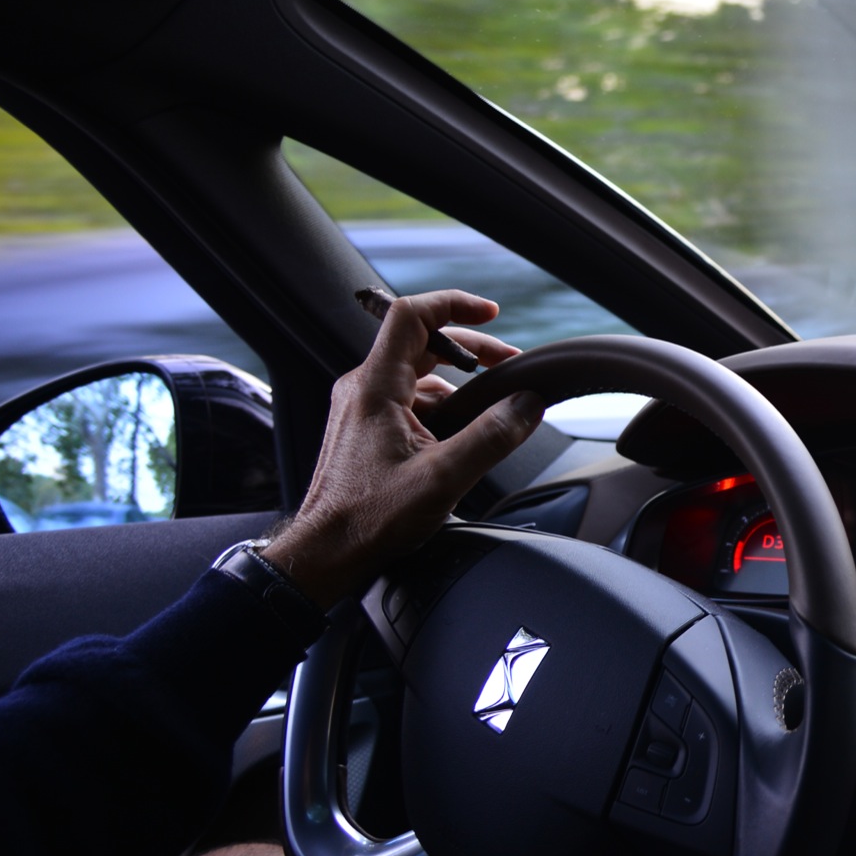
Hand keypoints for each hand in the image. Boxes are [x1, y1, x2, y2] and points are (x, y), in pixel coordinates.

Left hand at [264, 289, 545, 604]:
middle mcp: (363, 388)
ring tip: (492, 406)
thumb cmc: (369, 518)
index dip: (453, 304)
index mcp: (376, 387)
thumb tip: (527, 405)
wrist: (327, 551)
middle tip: (508, 363)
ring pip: (418, 372)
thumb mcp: (443, 479)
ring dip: (459, 381)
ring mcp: (361, 407)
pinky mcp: (364, 427)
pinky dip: (442, 404)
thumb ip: (491, 437)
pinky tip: (461, 434)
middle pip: (422, 342)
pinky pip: (409, 398)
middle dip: (471, 348)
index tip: (489, 312)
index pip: (411, 316)